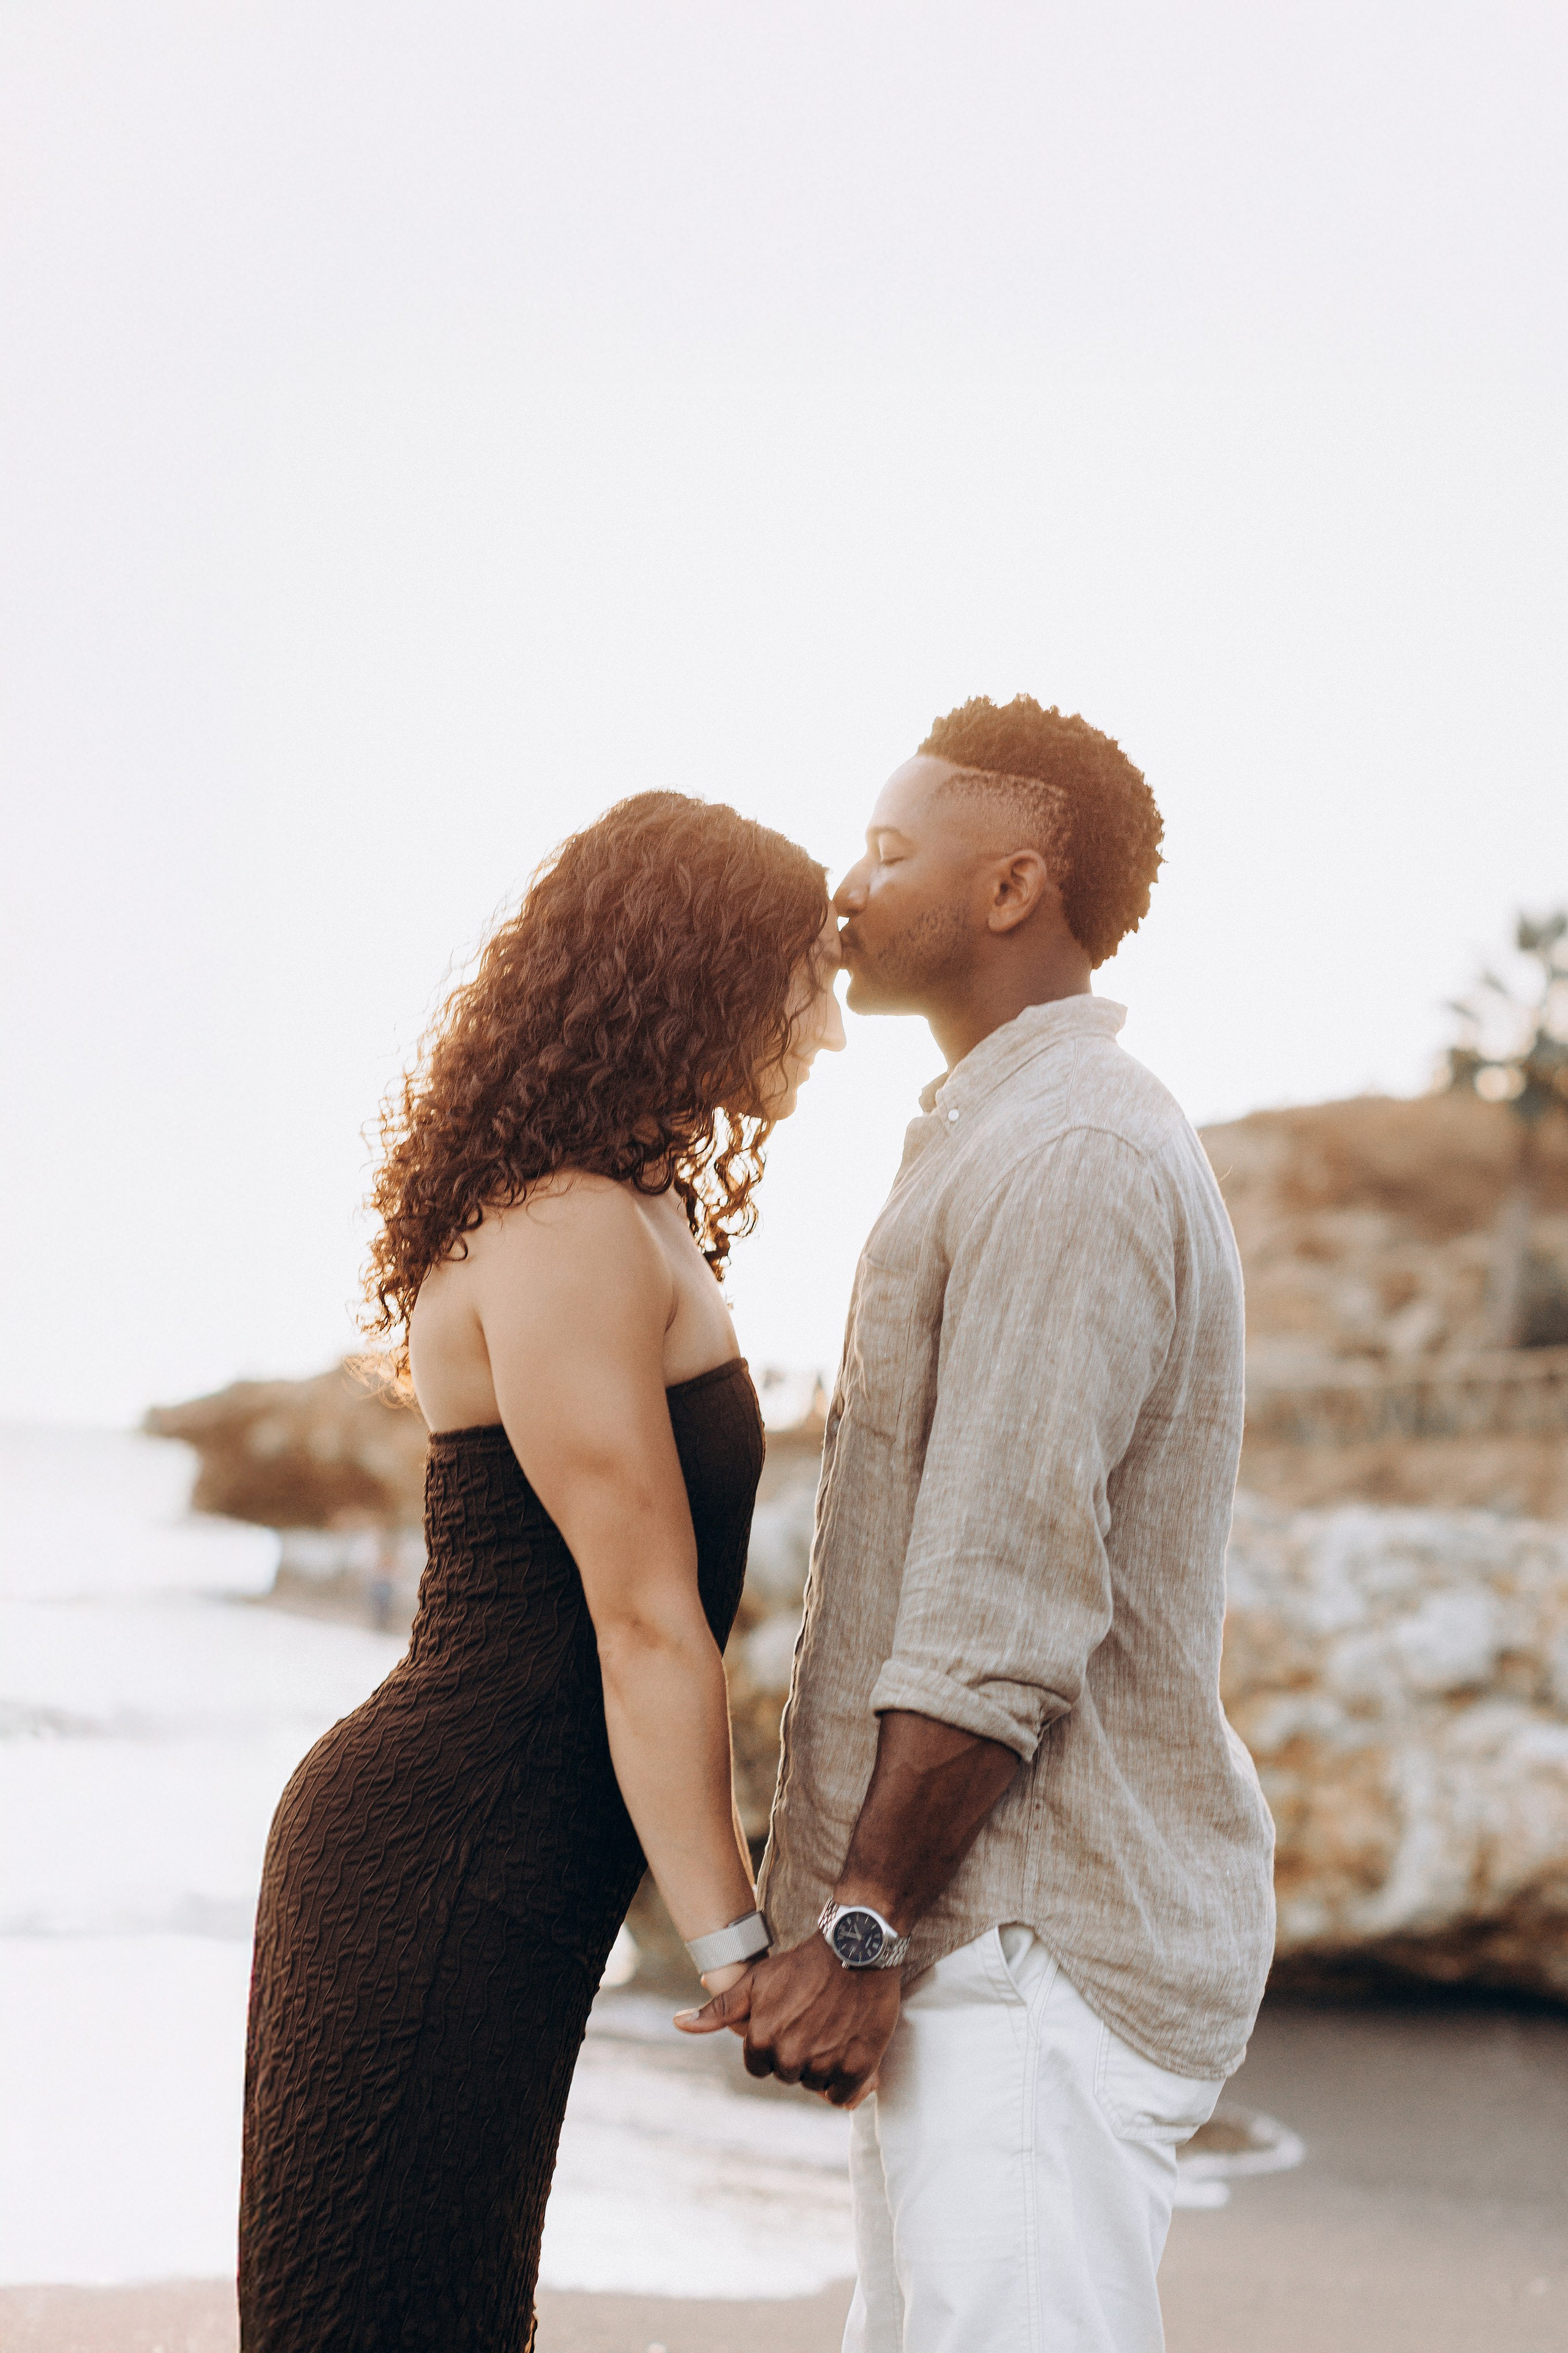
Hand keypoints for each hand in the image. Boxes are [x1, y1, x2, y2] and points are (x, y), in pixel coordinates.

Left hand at [704, 1936, 899, 2106]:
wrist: (856, 1945)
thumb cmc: (802, 1963)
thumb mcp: (755, 1981)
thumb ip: (719, 2009)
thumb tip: (680, 2023)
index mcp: (763, 2039)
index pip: (760, 2066)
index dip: (773, 2045)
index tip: (789, 2022)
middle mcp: (792, 2056)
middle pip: (788, 2075)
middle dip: (797, 2054)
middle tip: (813, 2022)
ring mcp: (826, 2063)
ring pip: (816, 2085)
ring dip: (822, 2066)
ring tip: (833, 2030)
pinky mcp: (858, 2067)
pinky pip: (843, 2095)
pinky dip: (846, 2082)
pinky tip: (848, 2051)